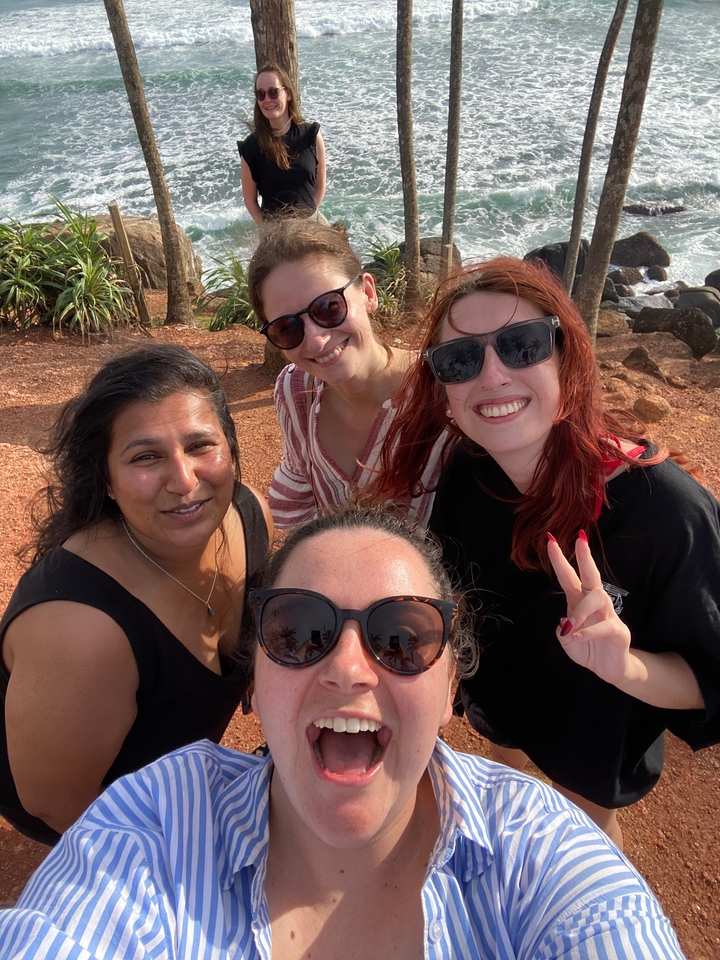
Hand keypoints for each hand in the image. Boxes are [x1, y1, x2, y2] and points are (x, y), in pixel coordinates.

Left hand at [546, 532, 631, 685]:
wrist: (608, 670)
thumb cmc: (587, 649)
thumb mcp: (566, 641)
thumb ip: (561, 631)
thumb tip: (564, 620)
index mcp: (579, 602)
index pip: (569, 577)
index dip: (560, 561)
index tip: (551, 541)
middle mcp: (595, 605)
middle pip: (591, 576)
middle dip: (585, 558)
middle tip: (580, 540)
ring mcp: (609, 616)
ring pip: (597, 599)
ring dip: (581, 611)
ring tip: (571, 626)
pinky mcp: (618, 632)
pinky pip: (604, 627)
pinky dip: (589, 632)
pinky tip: (577, 637)